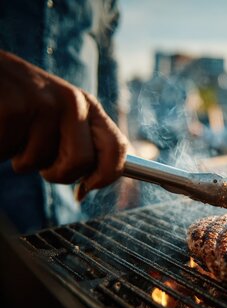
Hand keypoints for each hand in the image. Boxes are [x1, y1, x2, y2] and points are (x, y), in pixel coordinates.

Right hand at [0, 51, 127, 199]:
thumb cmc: (19, 101)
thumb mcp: (58, 116)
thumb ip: (78, 143)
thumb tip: (88, 187)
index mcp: (88, 106)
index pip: (117, 147)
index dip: (107, 175)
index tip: (87, 188)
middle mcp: (72, 102)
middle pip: (81, 163)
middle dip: (56, 173)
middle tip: (37, 158)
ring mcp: (44, 104)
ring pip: (37, 162)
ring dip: (19, 158)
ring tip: (11, 130)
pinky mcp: (13, 109)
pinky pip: (6, 152)